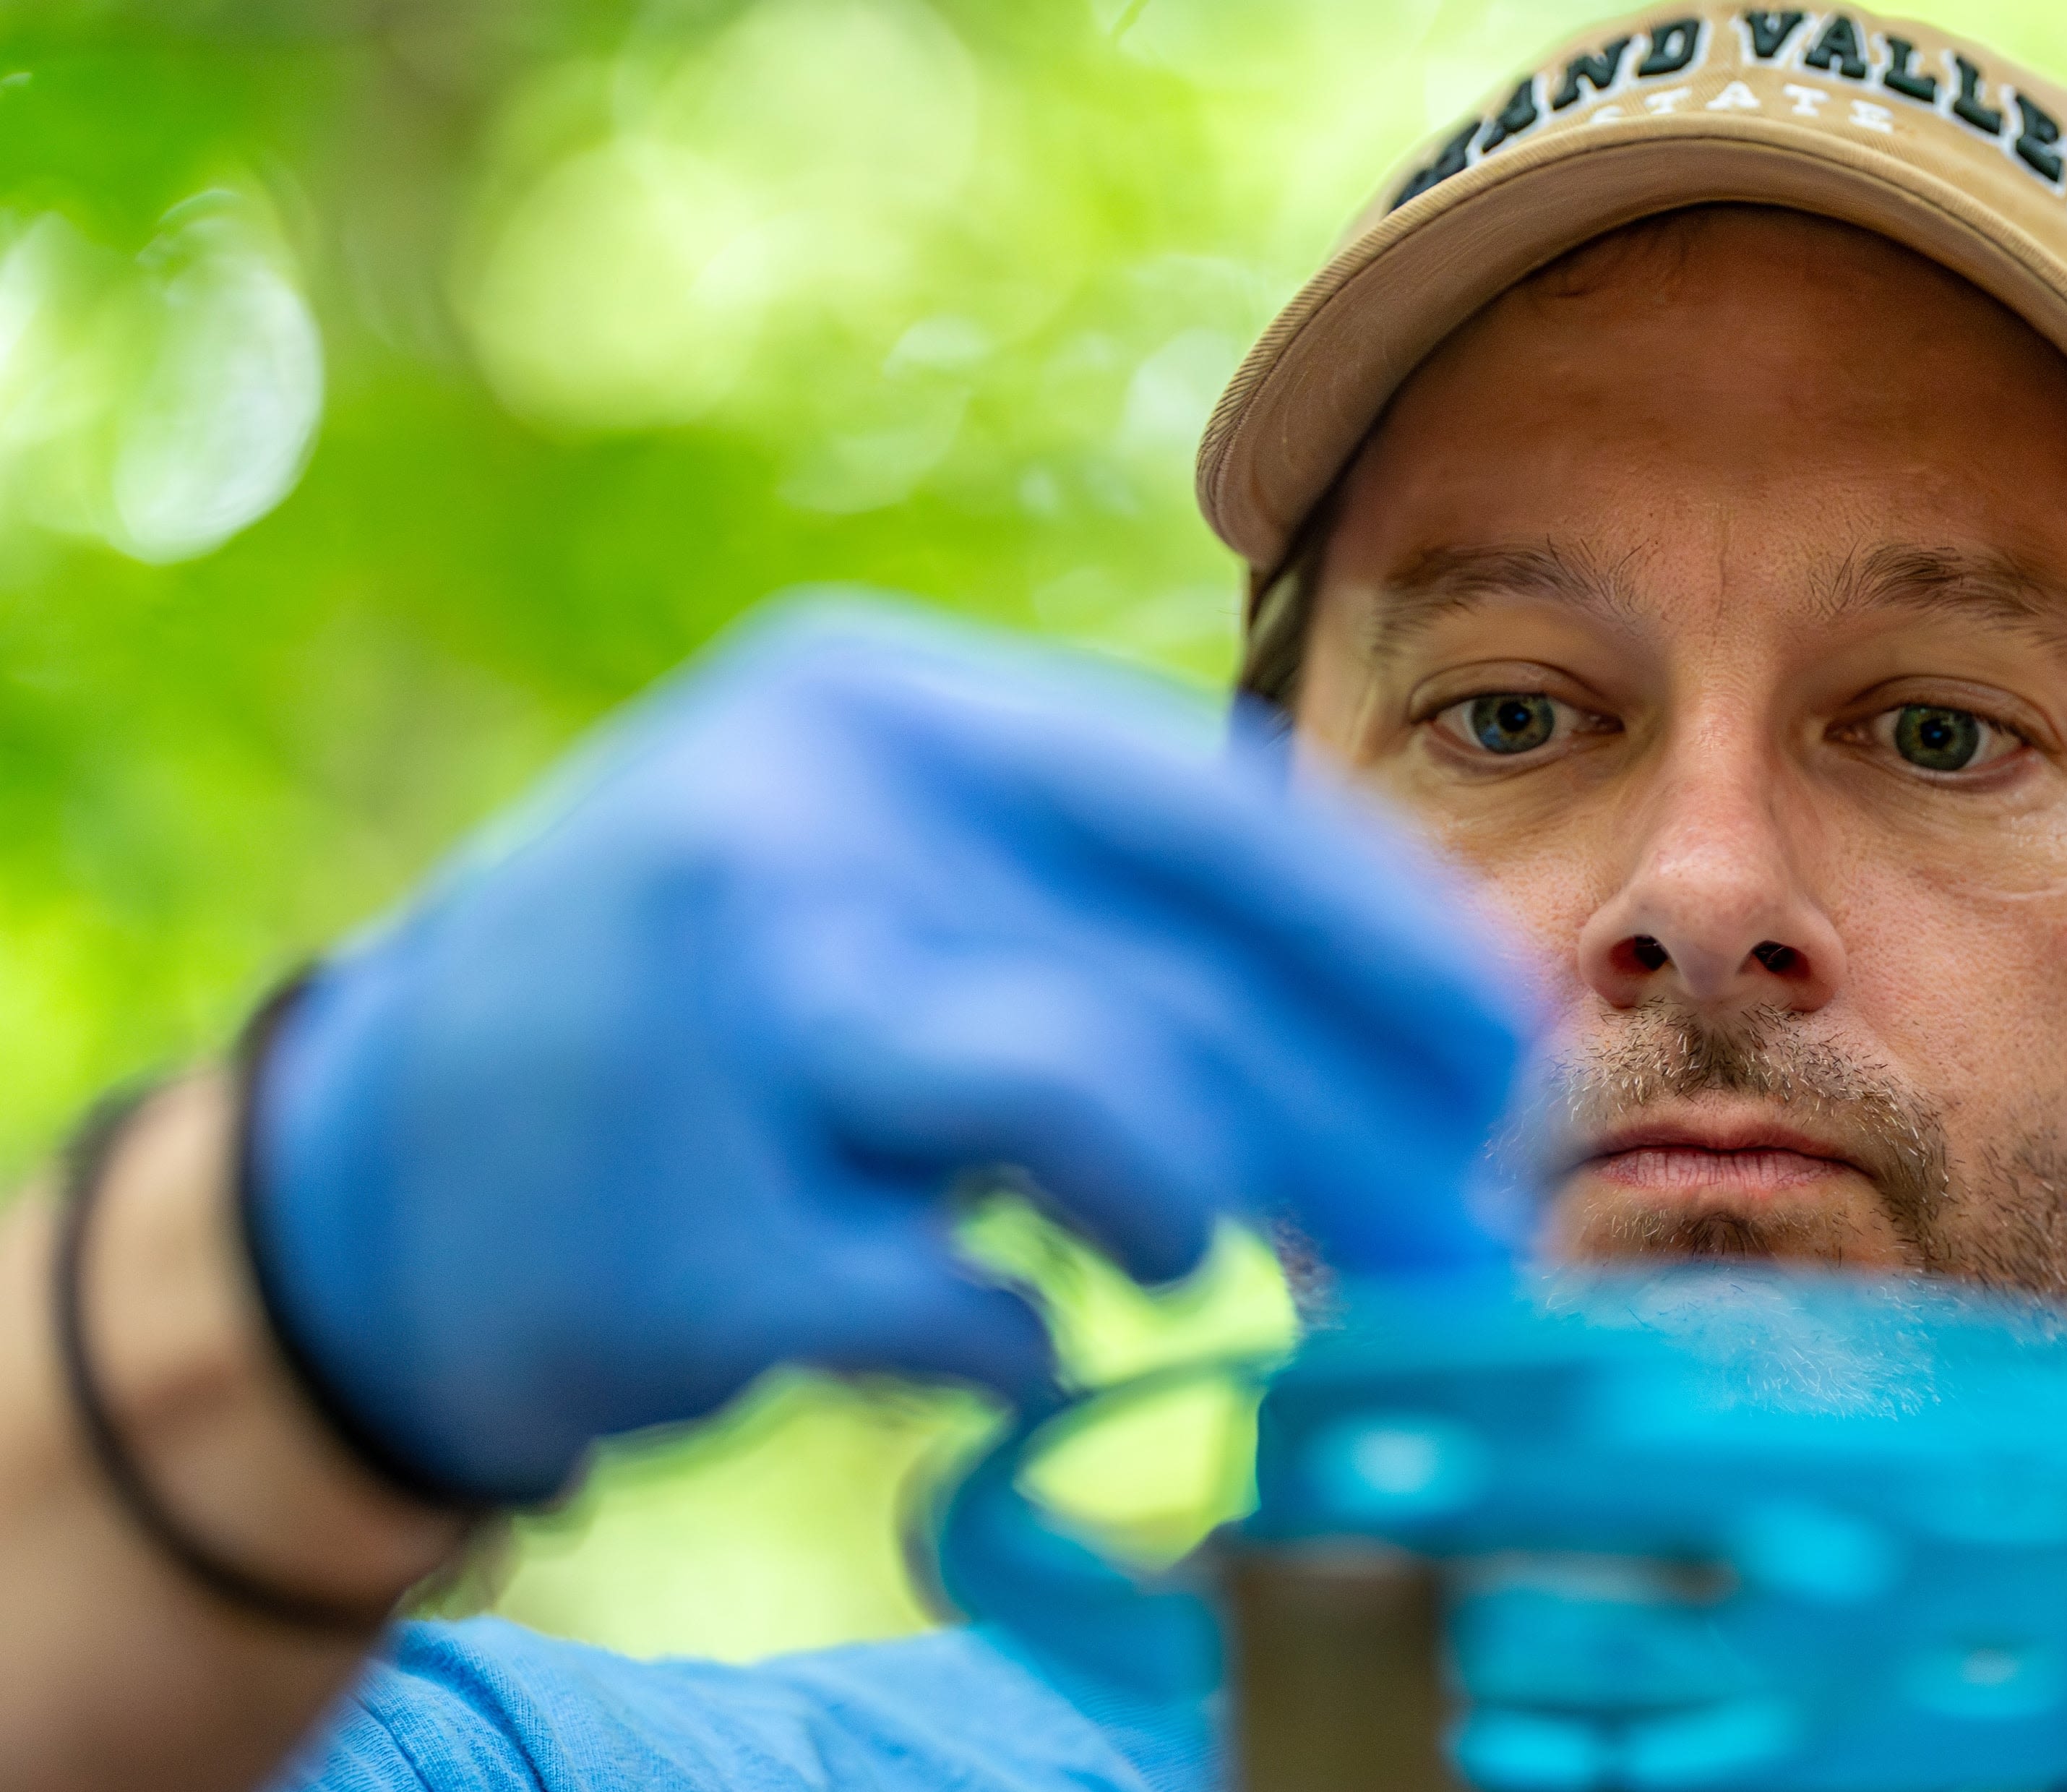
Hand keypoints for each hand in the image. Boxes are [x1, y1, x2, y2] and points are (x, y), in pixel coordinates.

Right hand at [244, 595, 1535, 1503]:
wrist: (372, 1166)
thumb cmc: (699, 1000)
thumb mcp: (861, 853)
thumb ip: (1083, 897)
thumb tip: (1403, 1030)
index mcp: (875, 702)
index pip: (1212, 805)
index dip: (1394, 941)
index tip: (1514, 1052)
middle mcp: (805, 824)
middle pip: (1192, 982)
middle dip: (1373, 1133)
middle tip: (1477, 1242)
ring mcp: (733, 1026)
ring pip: (1104, 1113)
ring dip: (1201, 1212)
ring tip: (1206, 1260)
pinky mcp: (689, 1235)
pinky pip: (962, 1305)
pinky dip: (1027, 1341)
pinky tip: (1026, 1345)